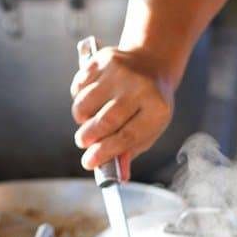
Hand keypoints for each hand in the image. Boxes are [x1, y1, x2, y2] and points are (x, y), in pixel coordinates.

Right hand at [71, 47, 173, 180]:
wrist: (152, 64)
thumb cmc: (150, 105)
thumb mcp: (150, 128)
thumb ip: (131, 150)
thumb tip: (118, 176)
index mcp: (157, 109)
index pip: (127, 136)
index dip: (105, 152)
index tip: (89, 162)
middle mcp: (140, 87)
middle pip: (106, 120)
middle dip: (88, 136)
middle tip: (82, 143)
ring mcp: (121, 71)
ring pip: (87, 102)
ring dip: (81, 118)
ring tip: (86, 123)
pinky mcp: (104, 59)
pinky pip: (80, 84)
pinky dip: (78, 99)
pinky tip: (88, 103)